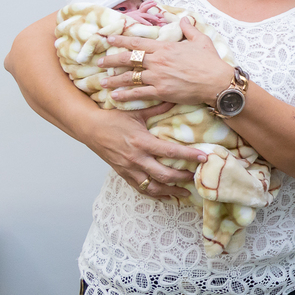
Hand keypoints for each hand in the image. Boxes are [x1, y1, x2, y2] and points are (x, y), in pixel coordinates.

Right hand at [81, 103, 206, 198]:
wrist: (90, 128)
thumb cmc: (114, 119)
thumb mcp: (136, 112)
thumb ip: (157, 108)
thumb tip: (175, 99)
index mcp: (141, 142)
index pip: (170, 152)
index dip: (188, 156)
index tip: (203, 158)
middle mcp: (136, 159)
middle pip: (164, 174)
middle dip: (183, 177)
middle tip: (198, 176)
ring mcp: (129, 169)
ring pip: (154, 187)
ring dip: (171, 191)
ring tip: (186, 191)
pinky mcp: (124, 175)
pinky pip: (141, 189)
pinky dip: (156, 194)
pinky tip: (167, 196)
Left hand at [100, 18, 232, 106]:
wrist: (217, 82)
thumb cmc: (211, 62)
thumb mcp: (201, 40)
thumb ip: (189, 29)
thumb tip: (184, 19)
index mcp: (164, 47)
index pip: (137, 42)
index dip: (121, 40)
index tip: (108, 39)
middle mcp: (157, 61)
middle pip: (128, 59)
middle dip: (111, 60)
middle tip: (98, 62)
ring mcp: (158, 76)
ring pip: (129, 77)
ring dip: (114, 80)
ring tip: (102, 82)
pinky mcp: (162, 91)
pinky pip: (139, 93)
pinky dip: (126, 95)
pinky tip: (115, 97)